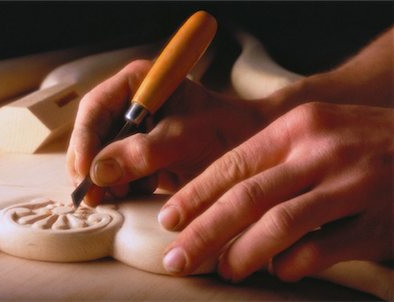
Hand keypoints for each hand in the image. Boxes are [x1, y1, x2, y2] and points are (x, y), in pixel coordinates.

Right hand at [67, 59, 264, 205]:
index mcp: (138, 83)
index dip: (84, 139)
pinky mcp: (138, 153)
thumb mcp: (184, 139)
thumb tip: (97, 172)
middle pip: (92, 134)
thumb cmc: (222, 131)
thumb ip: (143, 153)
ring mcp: (132, 130)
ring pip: (101, 156)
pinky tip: (136, 191)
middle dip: (90, 166)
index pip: (96, 107)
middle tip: (91, 196)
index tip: (84, 170)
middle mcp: (129, 104)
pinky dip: (120, 186)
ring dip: (103, 180)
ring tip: (119, 195)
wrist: (244, 148)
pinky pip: (116, 171)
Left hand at [159, 102, 392, 281]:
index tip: (169, 219)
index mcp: (297, 127)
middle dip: (204, 232)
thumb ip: (270, 163)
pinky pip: (320, 252)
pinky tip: (279, 271)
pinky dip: (291, 266)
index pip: (233, 164)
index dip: (196, 195)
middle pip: (246, 197)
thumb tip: (218, 203)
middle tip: (177, 259)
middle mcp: (320, 151)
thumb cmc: (358, 144)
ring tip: (224, 270)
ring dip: (243, 254)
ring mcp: (351, 185)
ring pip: (279, 226)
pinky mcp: (376, 222)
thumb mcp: (312, 135)